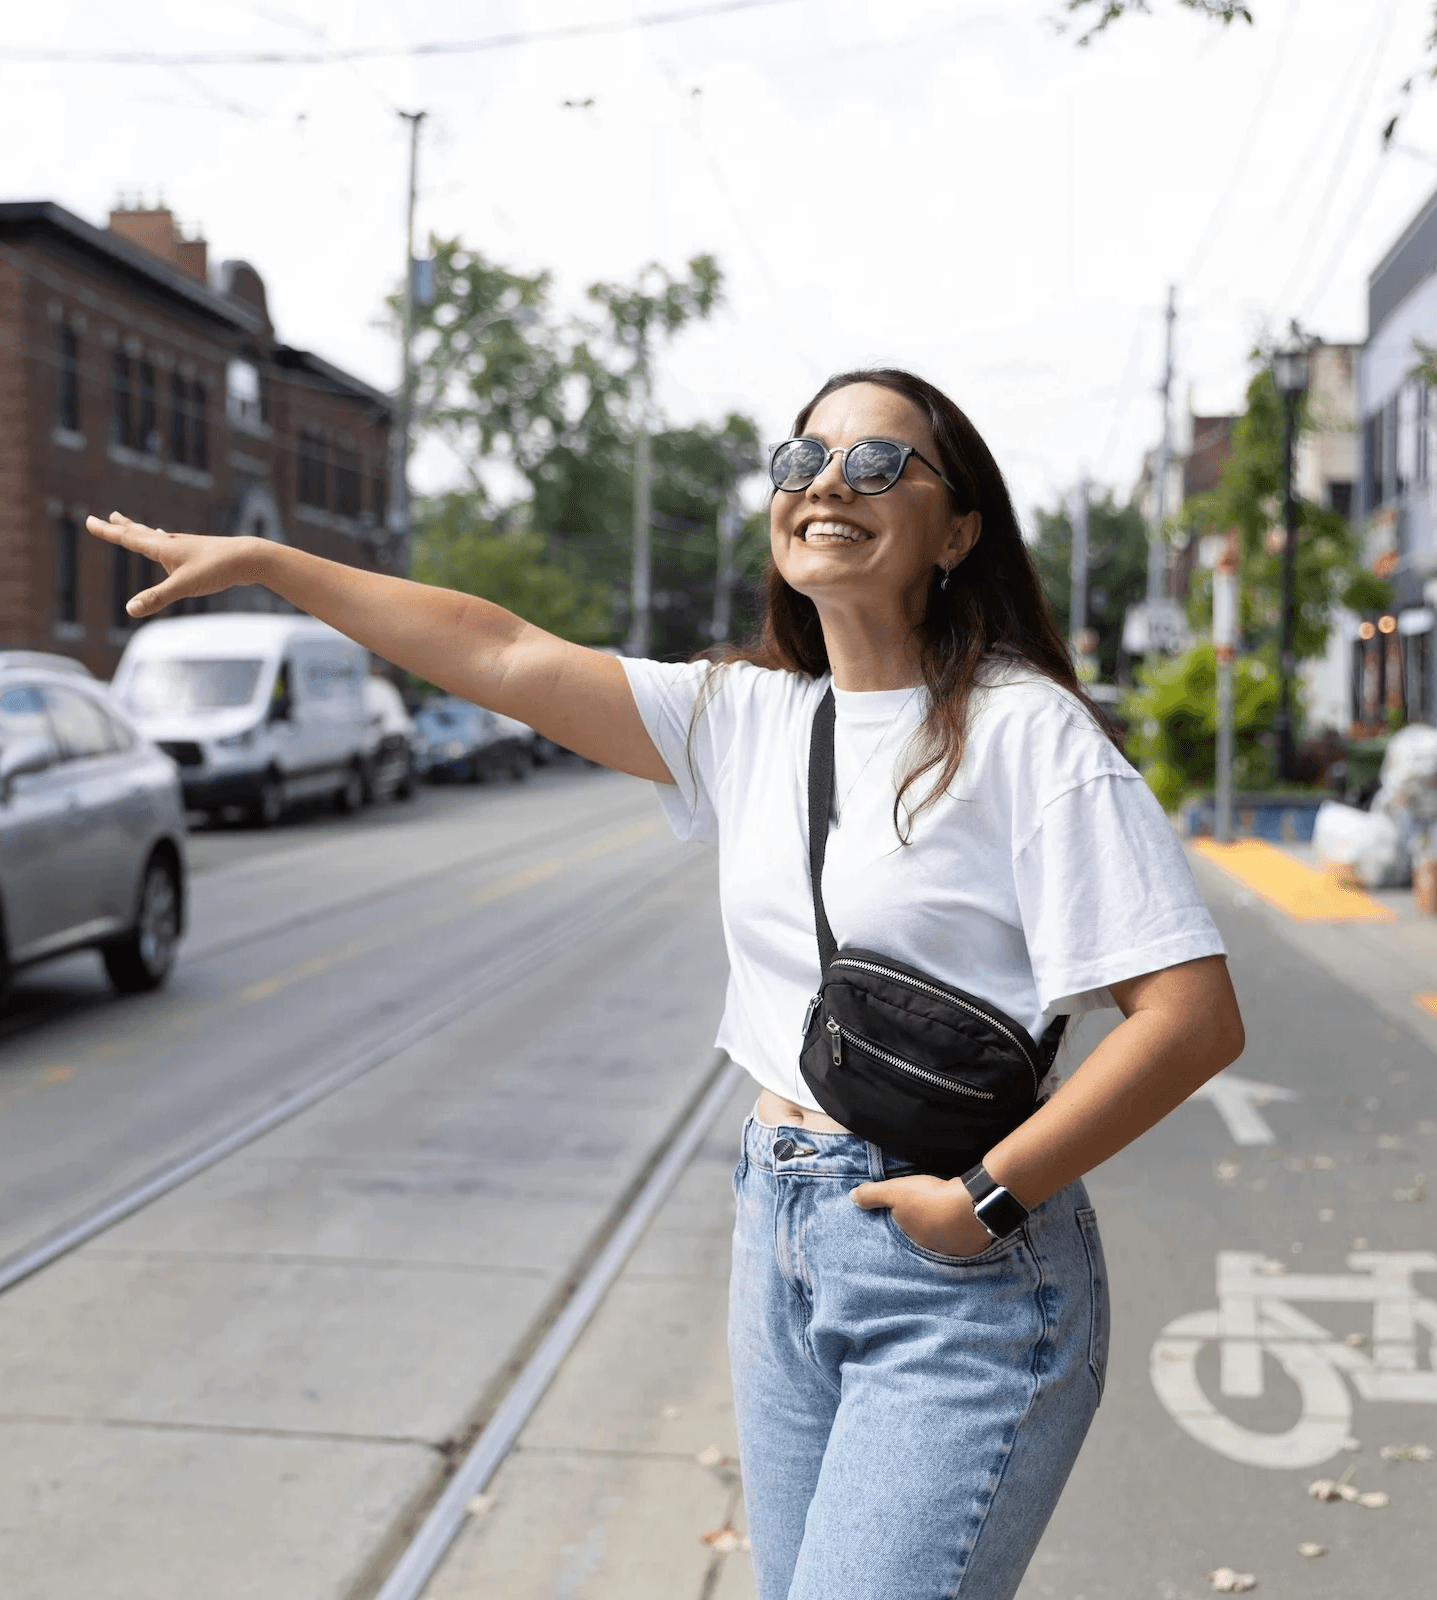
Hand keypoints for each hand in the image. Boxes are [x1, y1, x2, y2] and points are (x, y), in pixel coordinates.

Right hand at [85, 513, 260, 617]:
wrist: (250, 558)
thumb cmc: (217, 568)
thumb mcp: (184, 586)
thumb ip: (157, 598)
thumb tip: (130, 609)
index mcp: (164, 547)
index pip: (129, 538)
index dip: (108, 531)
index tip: (90, 520)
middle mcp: (173, 544)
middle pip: (143, 533)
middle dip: (125, 527)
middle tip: (111, 516)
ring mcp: (188, 548)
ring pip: (160, 538)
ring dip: (145, 533)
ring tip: (135, 527)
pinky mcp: (201, 554)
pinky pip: (176, 546)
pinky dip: (167, 542)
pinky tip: (172, 542)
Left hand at [850, 1173, 993, 1256]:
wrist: (970, 1207)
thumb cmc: (929, 1199)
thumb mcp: (895, 1191)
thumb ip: (873, 1195)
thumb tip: (851, 1198)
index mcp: (912, 1235)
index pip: (906, 1225)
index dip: (908, 1213)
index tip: (912, 1202)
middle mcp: (932, 1247)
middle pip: (927, 1231)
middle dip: (927, 1220)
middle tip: (931, 1204)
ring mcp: (954, 1247)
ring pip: (947, 1235)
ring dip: (947, 1224)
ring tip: (949, 1209)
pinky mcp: (974, 1244)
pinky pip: (966, 1236)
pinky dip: (965, 1227)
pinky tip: (966, 1215)